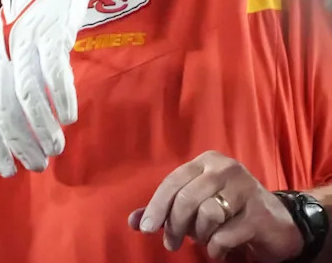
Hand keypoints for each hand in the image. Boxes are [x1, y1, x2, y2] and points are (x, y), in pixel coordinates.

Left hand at [0, 0, 98, 175]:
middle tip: (37, 165)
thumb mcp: (6, 50)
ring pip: (26, 96)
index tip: (6, 169)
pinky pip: (54, 73)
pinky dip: (61, 99)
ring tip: (56, 148)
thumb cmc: (30, 20)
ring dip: (42, 129)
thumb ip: (2, 83)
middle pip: (1, 108)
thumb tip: (8, 130)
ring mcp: (23, 42)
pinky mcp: (51, 33)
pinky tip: (69, 118)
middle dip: (19, 143)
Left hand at [130, 151, 303, 260]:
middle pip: (187, 198)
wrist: (278, 224)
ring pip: (207, 214)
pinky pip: (225, 234)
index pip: (173, 181)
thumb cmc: (230, 211)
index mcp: (207, 161)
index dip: (156, 206)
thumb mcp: (196, 205)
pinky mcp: (260, 214)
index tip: (146, 228)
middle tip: (171, 243)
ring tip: (203, 240)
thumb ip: (166, 210)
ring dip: (199, 234)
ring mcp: (246, 189)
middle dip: (174, 225)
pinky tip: (218, 250)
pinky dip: (216, 248)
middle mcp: (227, 169)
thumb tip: (134, 221)